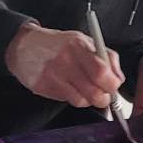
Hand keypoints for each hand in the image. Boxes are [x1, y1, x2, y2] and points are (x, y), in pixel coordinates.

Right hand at [4, 23, 120, 108]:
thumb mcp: (83, 41)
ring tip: (84, 90)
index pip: (102, 72)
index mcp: (78, 45)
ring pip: (82, 101)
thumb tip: (118, 79)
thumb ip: (105, 57)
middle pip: (94, 92)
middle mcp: (65, 60)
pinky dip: (73, 98)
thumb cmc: (58, 45)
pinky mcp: (43, 87)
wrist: (24, 46)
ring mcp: (53, 75)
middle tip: (102, 95)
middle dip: (103, 98)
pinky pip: (67, 101)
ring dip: (88, 100)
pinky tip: (69, 88)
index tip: (113, 86)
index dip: (112, 84)